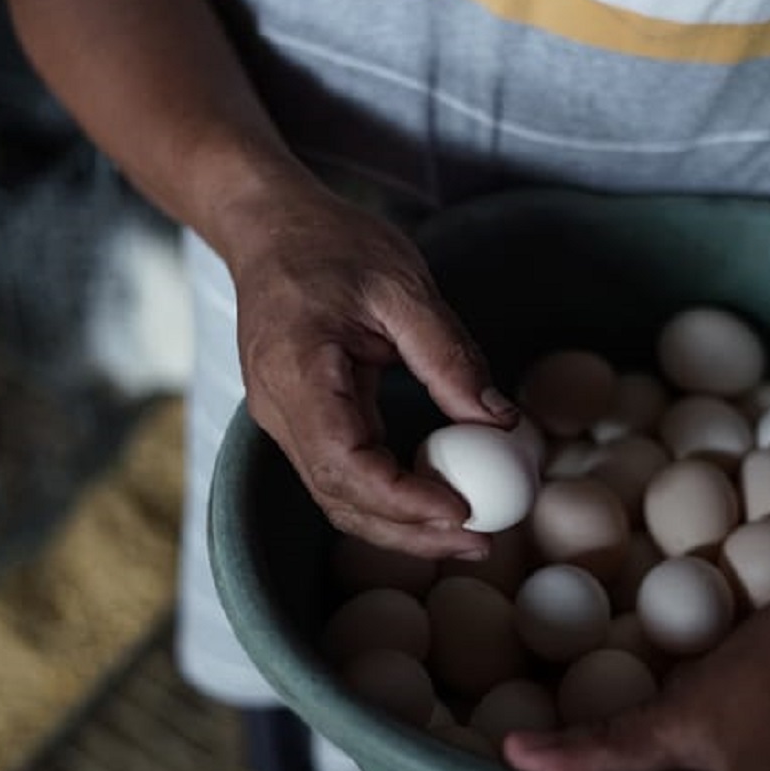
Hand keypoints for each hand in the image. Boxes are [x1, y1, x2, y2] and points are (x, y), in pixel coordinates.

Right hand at [219, 168, 517, 557]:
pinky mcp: (300, 419)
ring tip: (466, 537)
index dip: (404, 499)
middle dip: (410, 533)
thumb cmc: (331, 243)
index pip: (345, 462)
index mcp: (297, 372)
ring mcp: (283, 419)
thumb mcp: (402, 286)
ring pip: (337, 496)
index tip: (462, 513)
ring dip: (400, 526)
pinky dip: (386, 498)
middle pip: (340, 497)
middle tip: (480, 545)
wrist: (269, 225)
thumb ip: (449, 356)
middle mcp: (279, 409)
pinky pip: (340, 474)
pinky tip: (433, 500)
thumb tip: (501, 422)